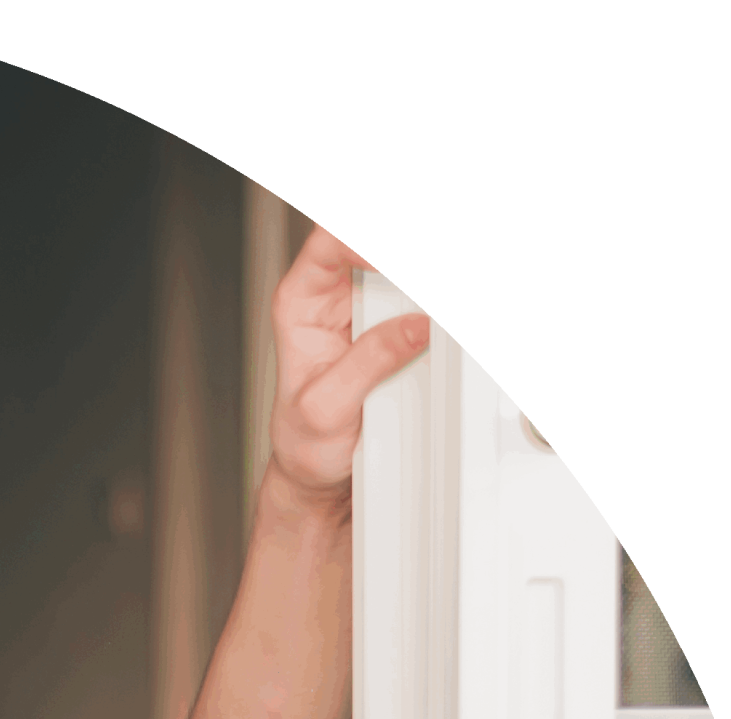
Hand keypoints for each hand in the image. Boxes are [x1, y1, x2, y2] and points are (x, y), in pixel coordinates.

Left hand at [265, 229, 429, 503]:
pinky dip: (425, 312)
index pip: (330, 240)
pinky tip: (431, 326)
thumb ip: (369, 363)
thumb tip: (417, 327)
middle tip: (414, 307)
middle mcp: (332, 292)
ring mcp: (367, 304)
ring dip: (410, 295)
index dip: (361, 245)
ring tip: (425, 322)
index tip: (387, 269)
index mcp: (299, 301)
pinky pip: (414, 298)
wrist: (319, 467)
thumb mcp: (329, 407)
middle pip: (367, 250)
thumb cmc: (306, 440)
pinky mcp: (395, 319)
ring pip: (393, 278)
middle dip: (395, 278)